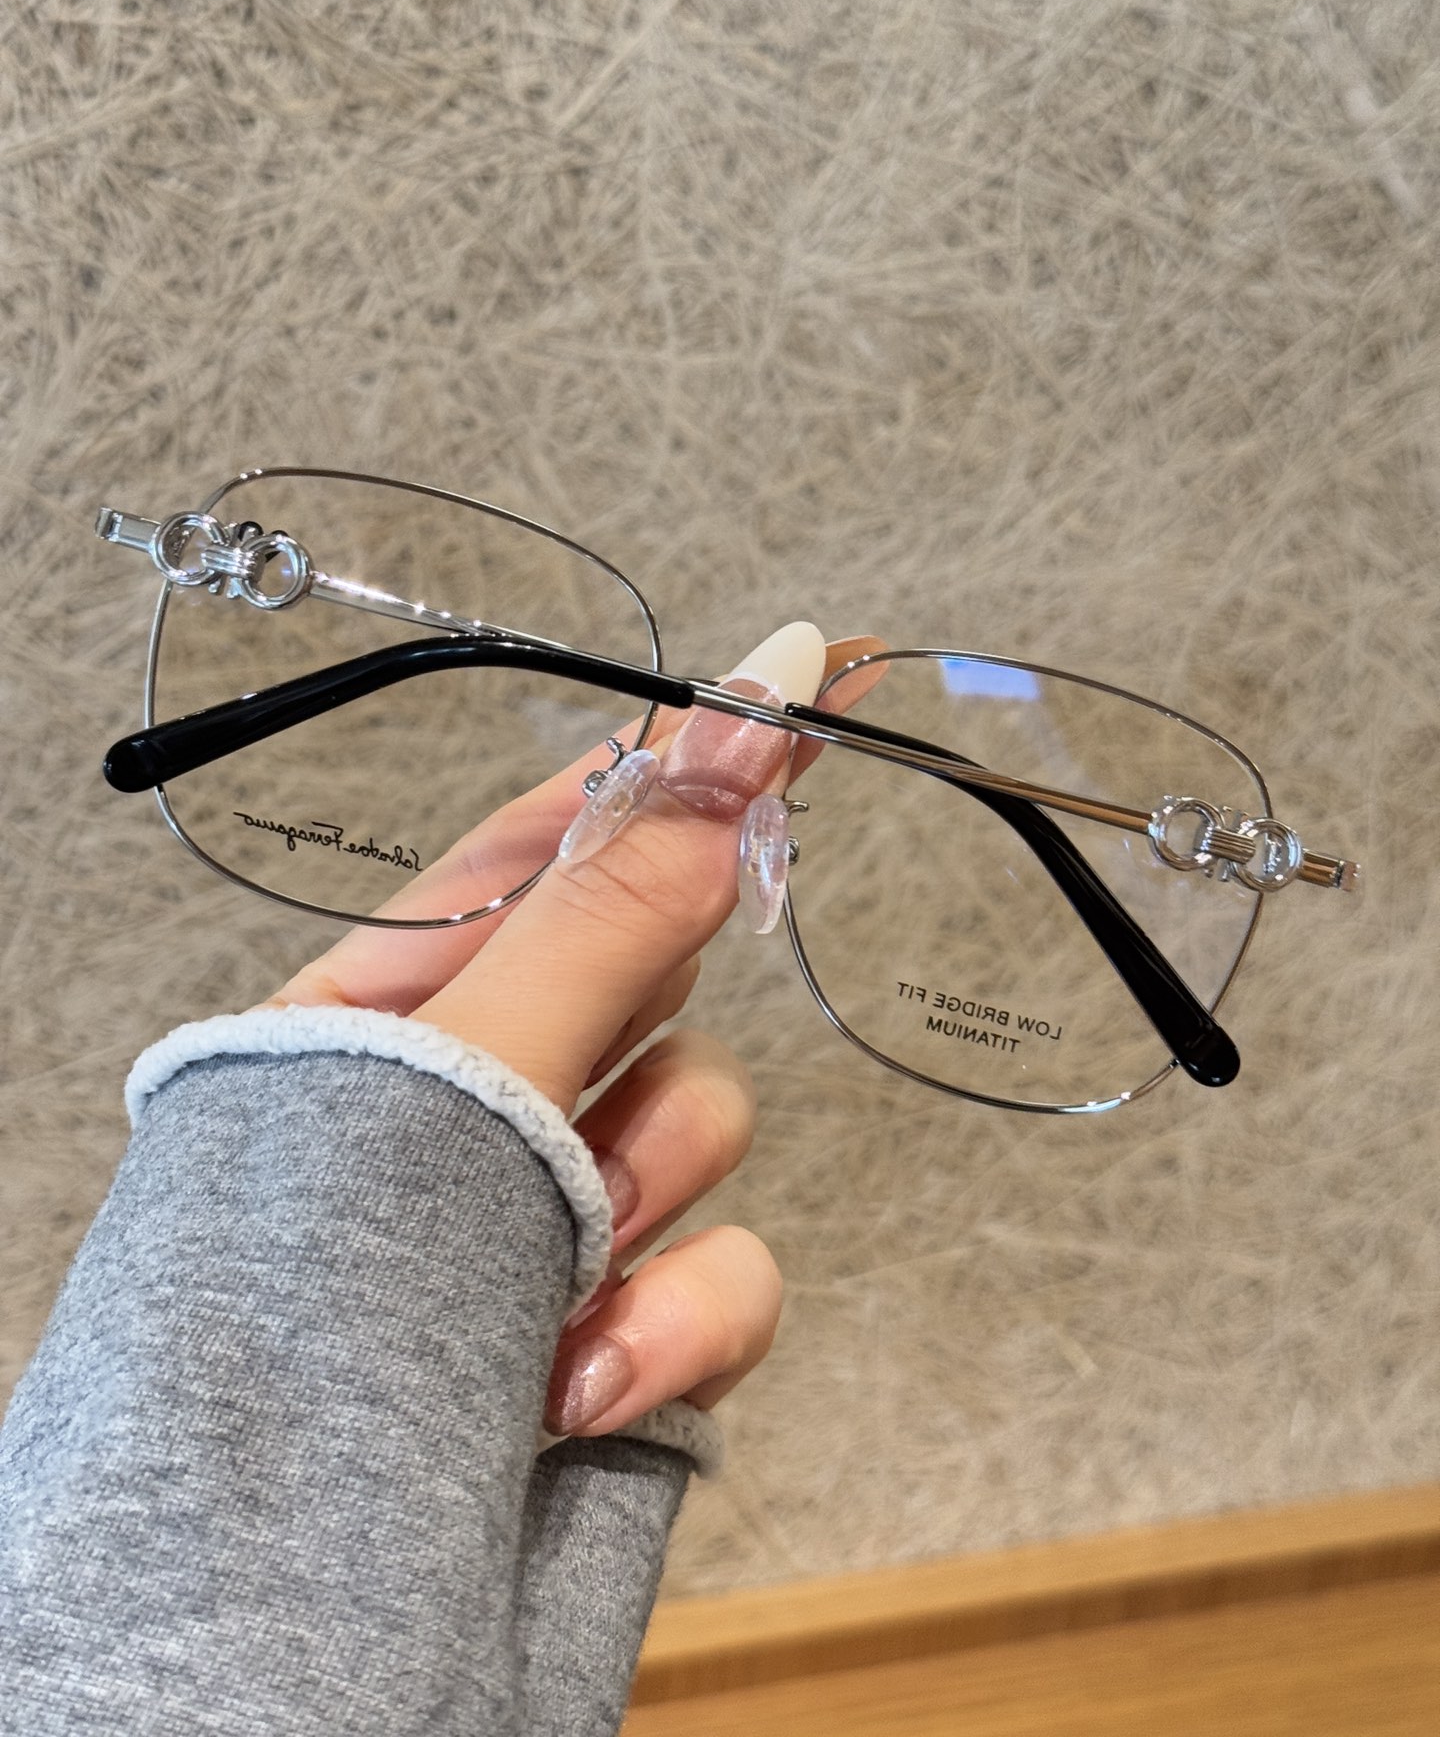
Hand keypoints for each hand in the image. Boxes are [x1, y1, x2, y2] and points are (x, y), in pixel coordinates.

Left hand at [262, 628, 883, 1439]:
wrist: (305, 1586)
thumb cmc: (317, 1311)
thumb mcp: (458, 1075)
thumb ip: (605, 916)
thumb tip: (724, 752)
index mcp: (398, 1006)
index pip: (553, 844)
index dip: (670, 766)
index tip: (786, 684)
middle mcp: (490, 1096)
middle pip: (655, 982)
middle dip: (634, 1042)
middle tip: (571, 1098)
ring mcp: (565, 1216)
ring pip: (707, 1124)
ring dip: (640, 1201)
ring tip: (539, 1283)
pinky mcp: (636, 1326)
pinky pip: (737, 1275)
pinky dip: (669, 1329)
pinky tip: (574, 1378)